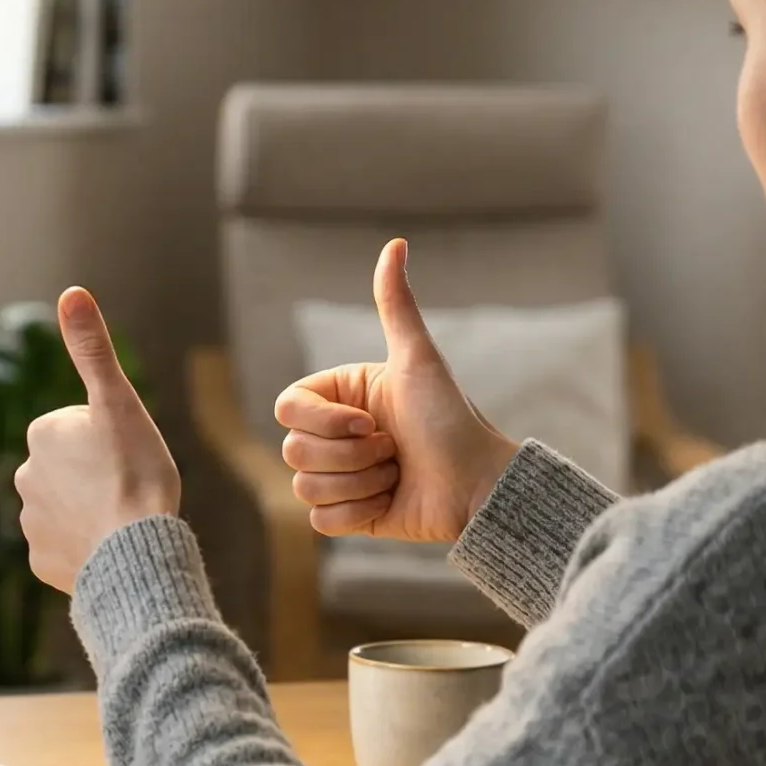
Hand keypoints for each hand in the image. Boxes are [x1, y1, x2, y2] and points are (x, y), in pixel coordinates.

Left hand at [16, 288, 180, 592]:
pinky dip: (84, 546)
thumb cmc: (134, 474)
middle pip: (70, 467)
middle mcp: (25, 476)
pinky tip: (108, 546)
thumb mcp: (118, 402)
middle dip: (96, 474)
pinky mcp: (39, 562)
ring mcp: (30, 523)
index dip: (110, 438)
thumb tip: (71, 293)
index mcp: (42, 434)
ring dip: (90, 511)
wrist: (135, 554)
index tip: (127, 454)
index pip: (78, 427)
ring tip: (121, 520)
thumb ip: (92, 349)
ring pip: (66, 507)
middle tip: (128, 486)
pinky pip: (64, 546)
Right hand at [274, 238, 518, 542]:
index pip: (287, 408)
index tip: (369, 422)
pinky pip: (320, 522)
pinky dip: (358, 513)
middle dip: (350, 456)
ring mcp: (339, 477)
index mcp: (339, 397)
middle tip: (393, 449)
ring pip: (303, 487)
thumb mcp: (418, 359)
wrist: (478, 485)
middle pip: (292, 451)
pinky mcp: (348, 516)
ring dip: (360, 484)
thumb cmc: (451, 419)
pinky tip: (390, 501)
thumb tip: (396, 243)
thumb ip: (396, 305)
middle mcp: (334, 435)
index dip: (324, 422)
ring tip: (397, 475)